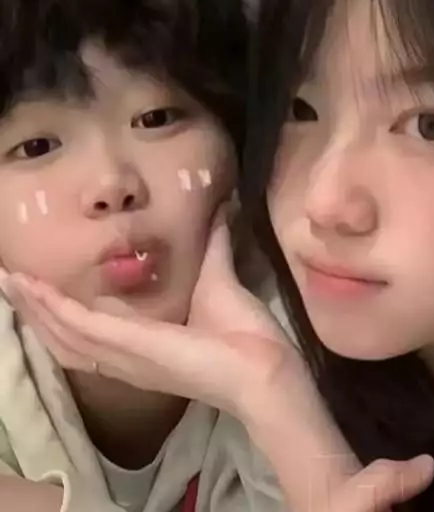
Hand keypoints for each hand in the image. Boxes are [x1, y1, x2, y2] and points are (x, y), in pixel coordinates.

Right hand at [0, 203, 296, 417]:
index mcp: (143, 346)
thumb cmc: (243, 332)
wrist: (264, 366)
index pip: (90, 329)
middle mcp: (125, 357)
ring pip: (65, 332)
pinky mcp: (132, 347)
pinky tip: (34, 288)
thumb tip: (222, 210)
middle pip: (66, 334)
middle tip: (8, 280)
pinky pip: (83, 327)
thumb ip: (214, 245)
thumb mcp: (218, 278)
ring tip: (10, 281)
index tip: (39, 286)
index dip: (61, 310)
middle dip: (36, 308)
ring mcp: (125, 355)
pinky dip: (55, 308)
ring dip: (36, 306)